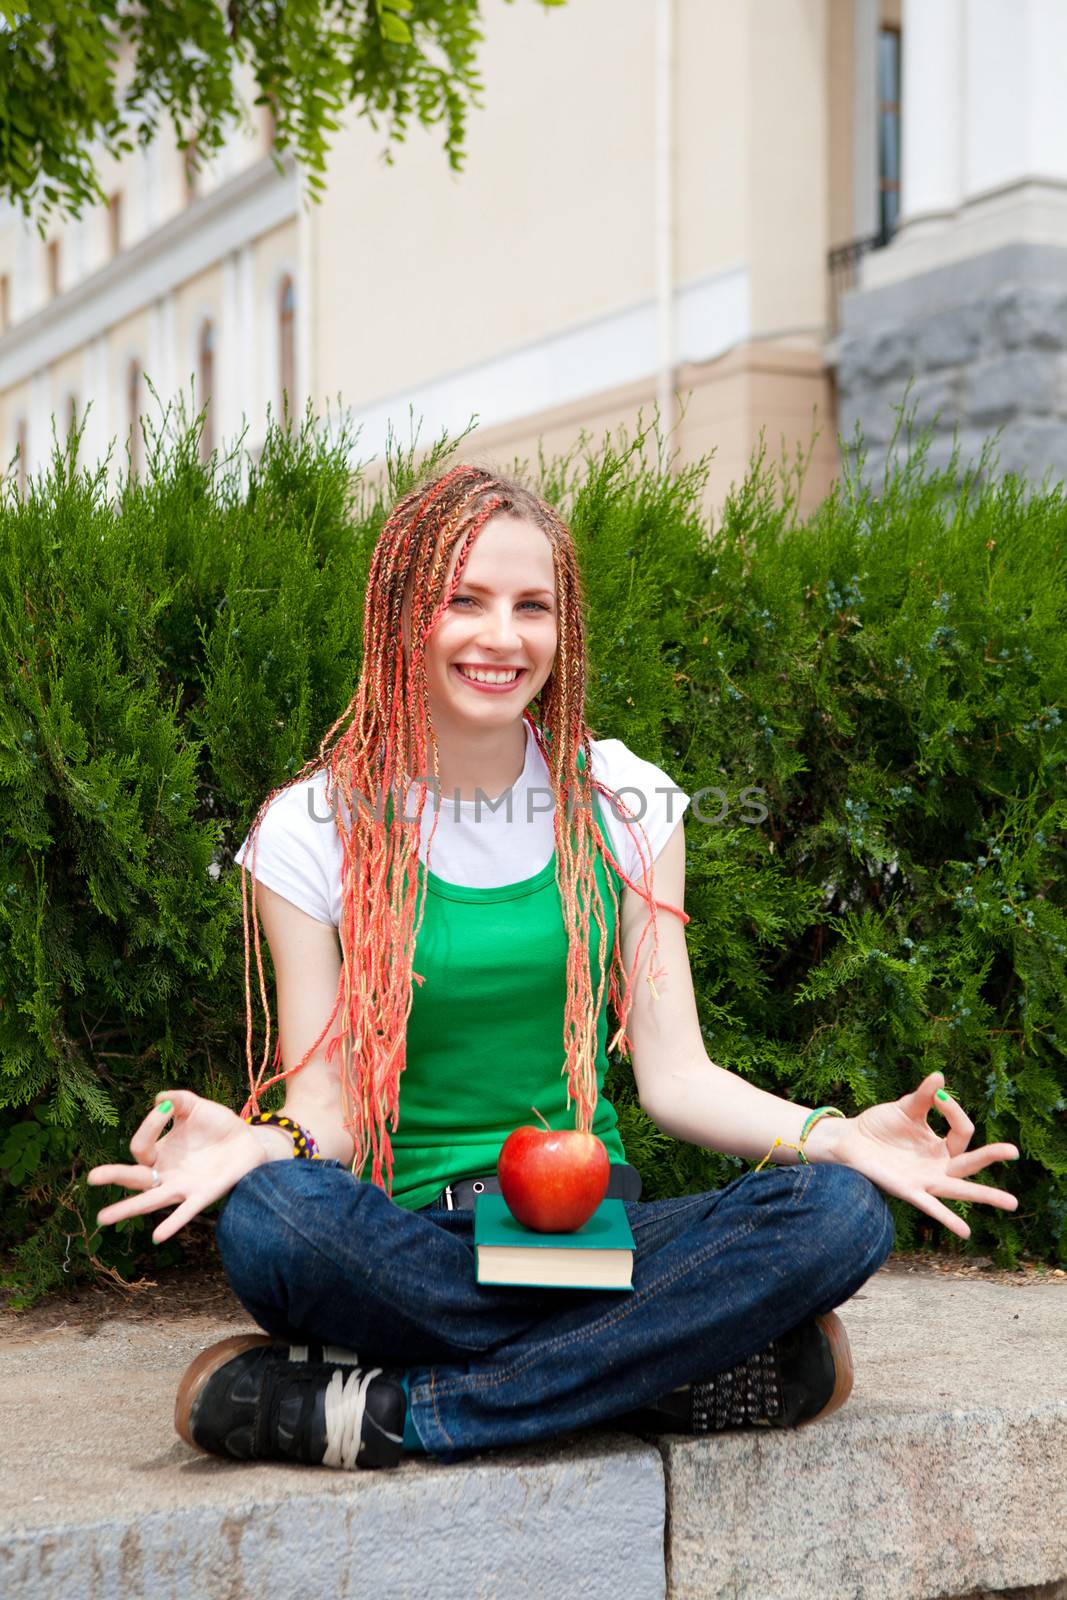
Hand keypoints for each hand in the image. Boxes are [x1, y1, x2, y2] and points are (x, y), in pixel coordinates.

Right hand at [87, 1090, 265, 1244]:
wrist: (249, 1141)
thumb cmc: (217, 1126)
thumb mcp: (195, 1107)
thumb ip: (178, 1100)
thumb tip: (159, 1098)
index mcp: (160, 1154)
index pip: (140, 1146)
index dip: (150, 1125)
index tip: (167, 1107)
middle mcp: (166, 1174)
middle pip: (135, 1178)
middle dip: (114, 1176)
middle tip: (92, 1177)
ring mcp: (182, 1188)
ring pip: (151, 1201)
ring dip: (129, 1209)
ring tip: (103, 1218)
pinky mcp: (203, 1197)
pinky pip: (184, 1213)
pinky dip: (171, 1224)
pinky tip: (158, 1236)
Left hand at [816, 1070, 1018, 1238]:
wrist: (850, 1140)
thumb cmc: (880, 1126)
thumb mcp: (905, 1107)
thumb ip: (924, 1096)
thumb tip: (940, 1077)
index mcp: (941, 1145)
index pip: (963, 1131)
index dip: (955, 1111)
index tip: (939, 1097)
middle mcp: (938, 1165)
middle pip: (970, 1162)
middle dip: (991, 1156)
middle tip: (1014, 1150)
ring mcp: (925, 1180)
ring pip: (959, 1189)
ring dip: (985, 1196)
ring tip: (1012, 1202)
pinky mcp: (908, 1190)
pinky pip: (931, 1207)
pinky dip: (948, 1219)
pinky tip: (965, 1231)